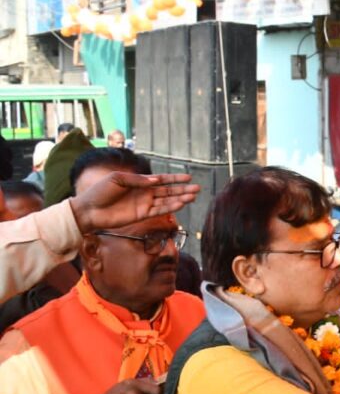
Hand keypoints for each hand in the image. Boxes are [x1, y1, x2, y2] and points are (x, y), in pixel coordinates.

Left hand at [70, 171, 199, 234]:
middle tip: (198, 188)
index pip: (162, 180)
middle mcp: (145, 193)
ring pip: (167, 201)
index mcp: (139, 182)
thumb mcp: (117, 179)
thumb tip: (156, 180)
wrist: (88, 210)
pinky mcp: (142, 216)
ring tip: (193, 196)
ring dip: (180, 199)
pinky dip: (170, 208)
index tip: (189, 177)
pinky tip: (181, 204)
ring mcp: (144, 205)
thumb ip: (137, 180)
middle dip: (183, 189)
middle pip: (168, 191)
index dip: (175, 178)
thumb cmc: (100, 191)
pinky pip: (159, 211)